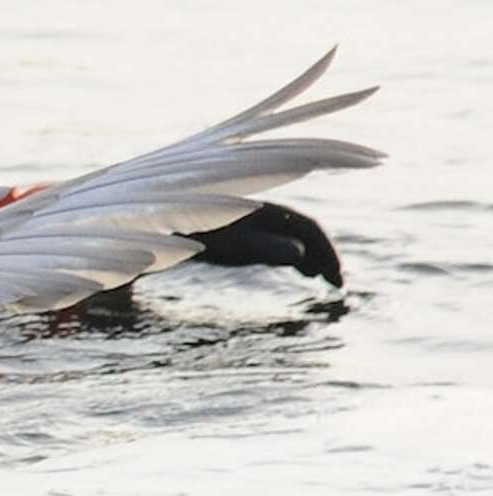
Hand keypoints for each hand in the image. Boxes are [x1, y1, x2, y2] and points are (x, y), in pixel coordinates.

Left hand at [182, 201, 343, 286]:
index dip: (327, 251)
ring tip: (324, 279)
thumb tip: (299, 255)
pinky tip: (299, 269)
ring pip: (291, 237)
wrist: (158, 223)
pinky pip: (275, 241)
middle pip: (303, 232)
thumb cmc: (194, 234)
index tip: (337, 277)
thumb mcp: (228, 244)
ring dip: (310, 256)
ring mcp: (250, 222)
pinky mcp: (238, 232)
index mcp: (265, 211)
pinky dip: (291, 255)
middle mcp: (262, 213)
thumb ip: (261, 247)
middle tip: (338, 284)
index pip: (308, 228)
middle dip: (323, 255)